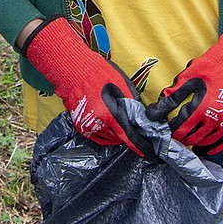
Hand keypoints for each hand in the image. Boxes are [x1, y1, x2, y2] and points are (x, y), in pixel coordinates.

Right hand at [22, 16, 144, 153]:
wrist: (73, 70)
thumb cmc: (98, 73)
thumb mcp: (122, 83)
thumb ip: (133, 102)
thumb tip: (142, 116)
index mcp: (110, 113)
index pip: (129, 137)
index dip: (141, 146)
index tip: (149, 153)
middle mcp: (98, 123)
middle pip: (119, 138)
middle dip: (126, 132)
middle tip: (127, 119)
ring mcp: (87, 126)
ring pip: (108, 138)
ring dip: (114, 132)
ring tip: (113, 115)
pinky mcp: (80, 126)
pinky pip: (97, 136)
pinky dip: (104, 131)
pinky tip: (104, 118)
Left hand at [149, 11, 222, 155]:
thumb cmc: (214, 65)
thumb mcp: (191, 75)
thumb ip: (176, 91)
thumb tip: (161, 102)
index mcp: (202, 106)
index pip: (183, 126)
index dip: (173, 132)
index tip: (167, 134)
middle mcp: (217, 118)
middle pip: (195, 137)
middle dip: (183, 138)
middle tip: (176, 139)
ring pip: (209, 141)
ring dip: (197, 144)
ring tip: (188, 143)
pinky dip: (215, 148)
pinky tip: (206, 149)